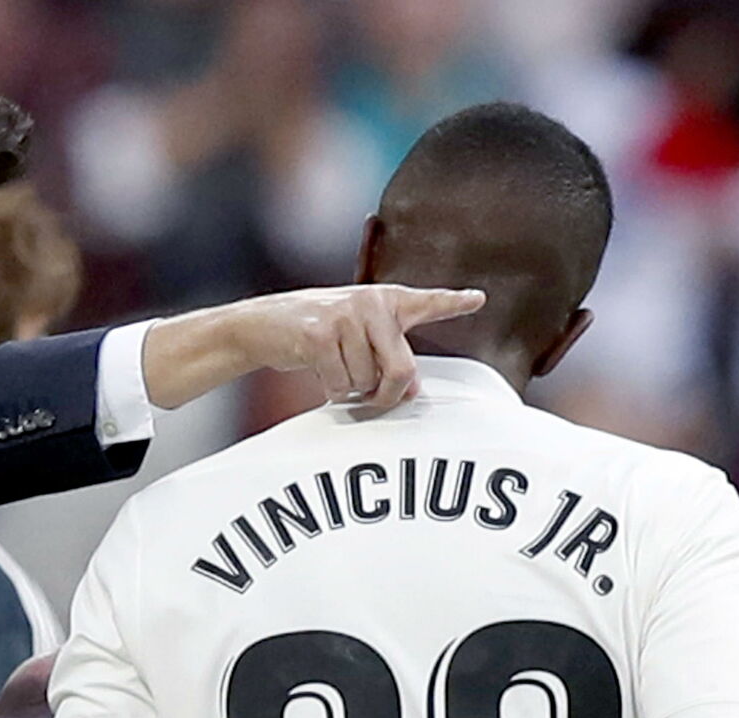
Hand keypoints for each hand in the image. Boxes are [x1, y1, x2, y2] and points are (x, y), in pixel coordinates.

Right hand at [142, 284, 485, 408]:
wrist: (260, 325)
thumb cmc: (314, 334)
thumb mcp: (356, 340)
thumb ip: (389, 358)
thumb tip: (413, 391)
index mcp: (385, 300)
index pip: (425, 302)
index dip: (452, 302)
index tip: (478, 298)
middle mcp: (370, 302)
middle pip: (401, 370)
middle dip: (387, 394)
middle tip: (370, 398)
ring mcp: (345, 315)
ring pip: (367, 382)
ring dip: (350, 391)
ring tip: (333, 371)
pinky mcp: (320, 334)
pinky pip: (339, 384)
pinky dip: (330, 392)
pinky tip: (318, 374)